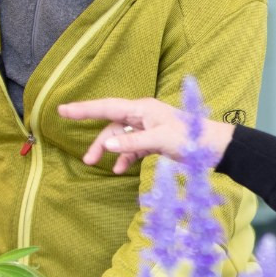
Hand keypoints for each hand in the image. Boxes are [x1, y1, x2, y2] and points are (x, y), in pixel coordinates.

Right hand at [57, 97, 234, 174]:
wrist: (214, 147)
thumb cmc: (190, 138)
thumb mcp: (159, 141)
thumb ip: (132, 143)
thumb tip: (107, 145)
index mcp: (142, 109)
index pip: (106, 107)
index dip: (83, 109)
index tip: (62, 110)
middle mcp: (142, 115)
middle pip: (112, 126)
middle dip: (97, 141)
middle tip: (85, 159)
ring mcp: (148, 128)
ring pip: (121, 138)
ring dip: (110, 151)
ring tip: (98, 166)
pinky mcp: (154, 140)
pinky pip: (133, 147)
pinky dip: (125, 157)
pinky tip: (121, 169)